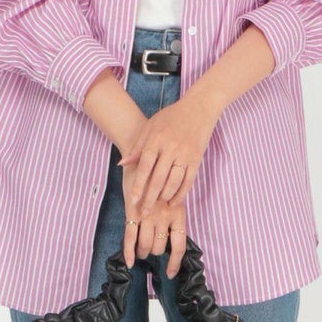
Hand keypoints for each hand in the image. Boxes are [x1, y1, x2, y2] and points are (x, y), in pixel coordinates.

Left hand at [117, 87, 218, 217]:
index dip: (138, 185)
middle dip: (150, 198)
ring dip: (165, 196)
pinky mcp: (197, 159)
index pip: (145, 167)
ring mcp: (185, 154)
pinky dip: (181, 193)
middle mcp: (171, 148)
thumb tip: (122, 164)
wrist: (199, 108)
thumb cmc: (171, 116)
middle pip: (158, 178)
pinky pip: (188, 180)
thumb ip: (137, 146)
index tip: (133, 200)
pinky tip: (174, 202)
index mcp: (156, 139)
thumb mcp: (150, 126)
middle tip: (144, 213)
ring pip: (174, 182)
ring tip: (158, 204)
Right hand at [120, 161, 188, 276]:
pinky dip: (129, 251)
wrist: (143, 155)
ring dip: (143, 251)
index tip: (170, 273)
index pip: (179, 245)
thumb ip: (173, 211)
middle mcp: (164, 216)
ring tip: (141, 252)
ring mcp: (147, 215)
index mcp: (178, 213)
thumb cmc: (159, 175)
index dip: (175, 262)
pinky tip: (129, 263)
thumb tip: (170, 233)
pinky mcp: (132, 212)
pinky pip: (130, 236)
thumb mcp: (172, 193)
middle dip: (154, 252)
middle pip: (161, 247)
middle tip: (150, 251)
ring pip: (146, 244)